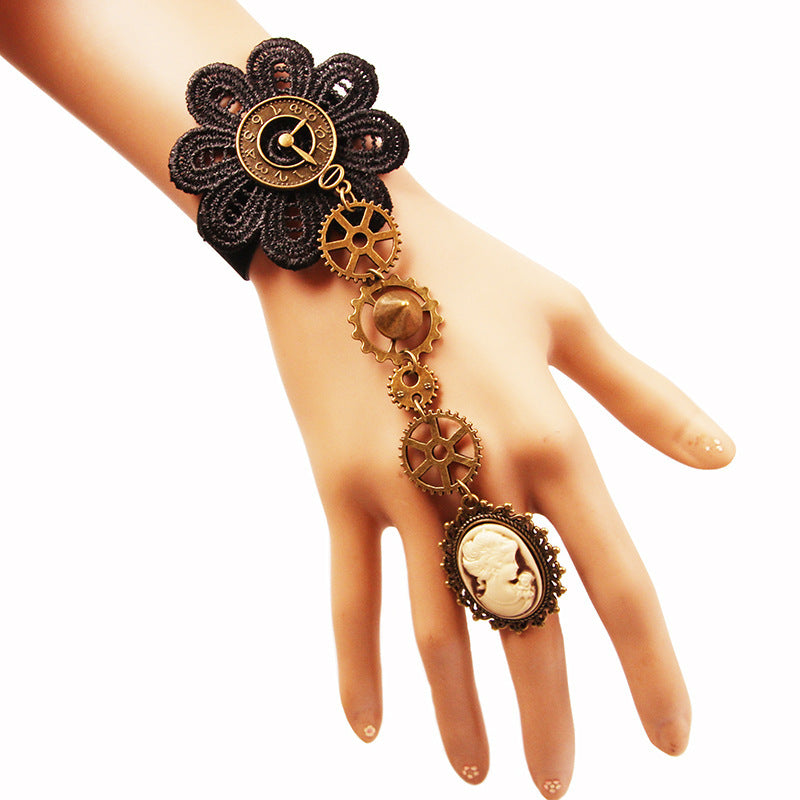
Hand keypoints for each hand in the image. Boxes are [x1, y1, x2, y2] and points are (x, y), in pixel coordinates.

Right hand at [249, 168, 733, 795]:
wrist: (345, 231)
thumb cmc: (467, 268)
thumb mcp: (569, 316)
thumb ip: (643, 397)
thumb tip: (724, 460)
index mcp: (552, 436)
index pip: (618, 581)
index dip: (653, 670)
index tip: (672, 742)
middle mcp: (479, 473)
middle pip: (527, 623)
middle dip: (550, 717)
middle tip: (557, 787)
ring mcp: (399, 485)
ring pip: (438, 628)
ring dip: (461, 713)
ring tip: (479, 773)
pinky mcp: (336, 484)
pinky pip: (349, 592)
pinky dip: (356, 662)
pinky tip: (370, 727)